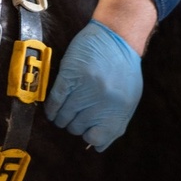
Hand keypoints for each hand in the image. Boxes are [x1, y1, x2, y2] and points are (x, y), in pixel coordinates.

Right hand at [45, 20, 141, 149]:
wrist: (118, 36)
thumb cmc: (124, 69)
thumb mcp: (128, 98)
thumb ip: (115, 121)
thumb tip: (98, 145)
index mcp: (118, 111)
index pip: (97, 140)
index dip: (88, 136)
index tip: (85, 130)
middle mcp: (102, 104)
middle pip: (76, 128)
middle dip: (73, 124)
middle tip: (73, 116)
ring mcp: (85, 90)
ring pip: (63, 117)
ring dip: (60, 118)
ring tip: (60, 114)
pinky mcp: (71, 76)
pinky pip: (55, 102)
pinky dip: (51, 108)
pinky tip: (52, 109)